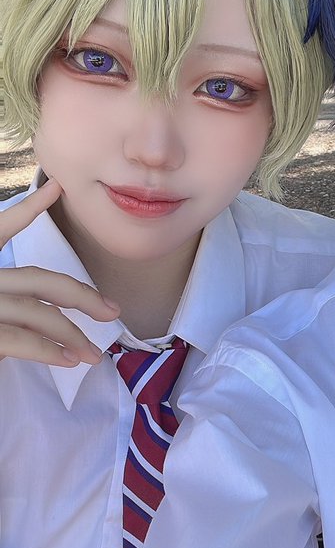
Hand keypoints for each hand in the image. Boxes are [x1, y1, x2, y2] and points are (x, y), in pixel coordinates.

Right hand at [0, 178, 119, 365]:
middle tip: (112, 311)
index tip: (56, 188)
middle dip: (82, 295)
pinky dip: (49, 351)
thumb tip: (48, 318)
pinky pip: (22, 339)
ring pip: (38, 312)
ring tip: (94, 353)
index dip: (28, 209)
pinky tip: (67, 360)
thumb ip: (7, 299)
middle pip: (40, 280)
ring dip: (72, 334)